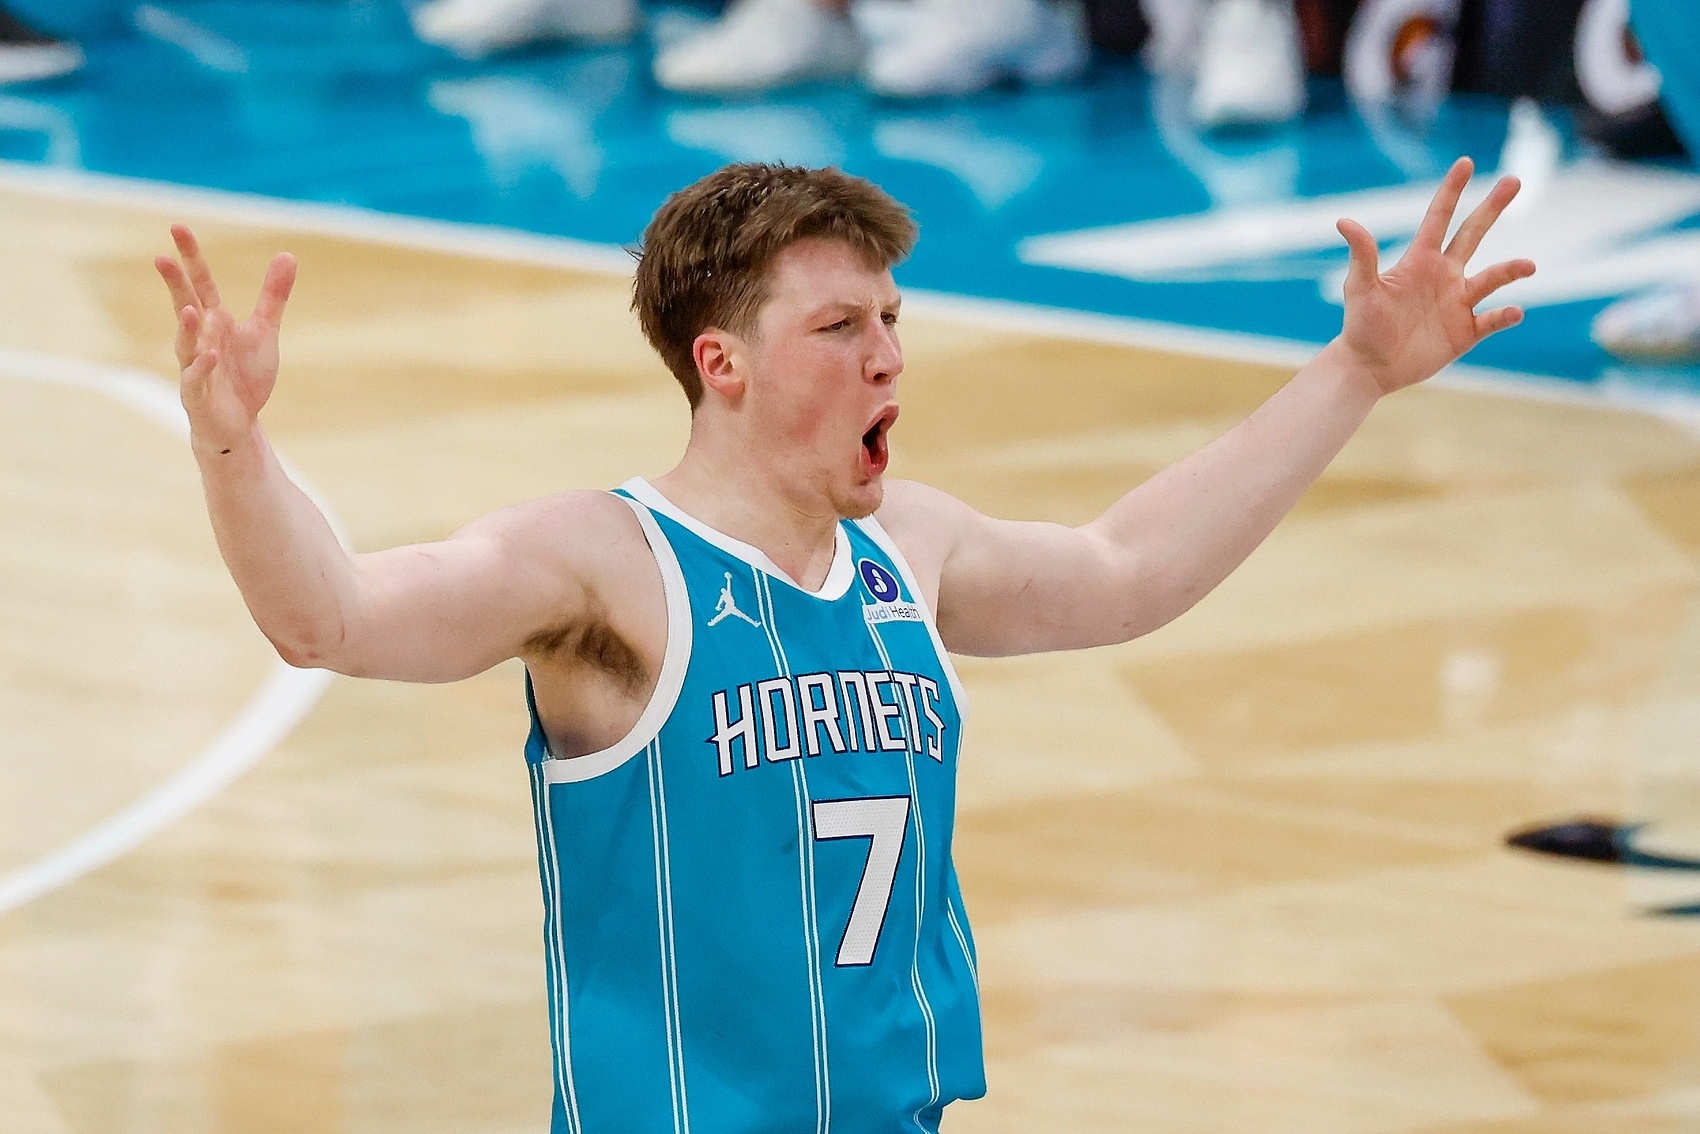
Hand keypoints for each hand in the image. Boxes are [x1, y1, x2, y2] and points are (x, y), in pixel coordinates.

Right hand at [155, 225, 296, 456]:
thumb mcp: (264, 331)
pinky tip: (211, 356)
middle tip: (161, 256)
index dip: (190, 257)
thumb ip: (273, 296)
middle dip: (174, 283)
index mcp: (214, 321)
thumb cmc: (245, 375)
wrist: (238, 424)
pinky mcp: (199, 396)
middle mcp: (199, 339)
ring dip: (187, 329)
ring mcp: (195, 367)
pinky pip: (197, 380)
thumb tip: (288, 254)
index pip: (200, 283)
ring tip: (191, 310)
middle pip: (184, 305)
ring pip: (187, 345)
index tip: (178, 227)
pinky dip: (203, 369)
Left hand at [1336, 157, 1535, 395]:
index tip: (1466, 162)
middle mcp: (1443, 275)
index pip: (1439, 218)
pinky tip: (1514, 312)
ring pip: (1491, 278)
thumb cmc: (1361, 325)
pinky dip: (1505, 315)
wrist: (1369, 367)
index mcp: (1420, 261)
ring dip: (1510, 271)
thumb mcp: (1360, 288)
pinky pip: (1492, 320)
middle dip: (1492, 207)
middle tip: (1514, 180)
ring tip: (1528, 265)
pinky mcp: (1465, 331)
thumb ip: (1362, 255)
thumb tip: (1344, 221)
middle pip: (1472, 234)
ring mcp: (1457, 302)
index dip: (1452, 191)